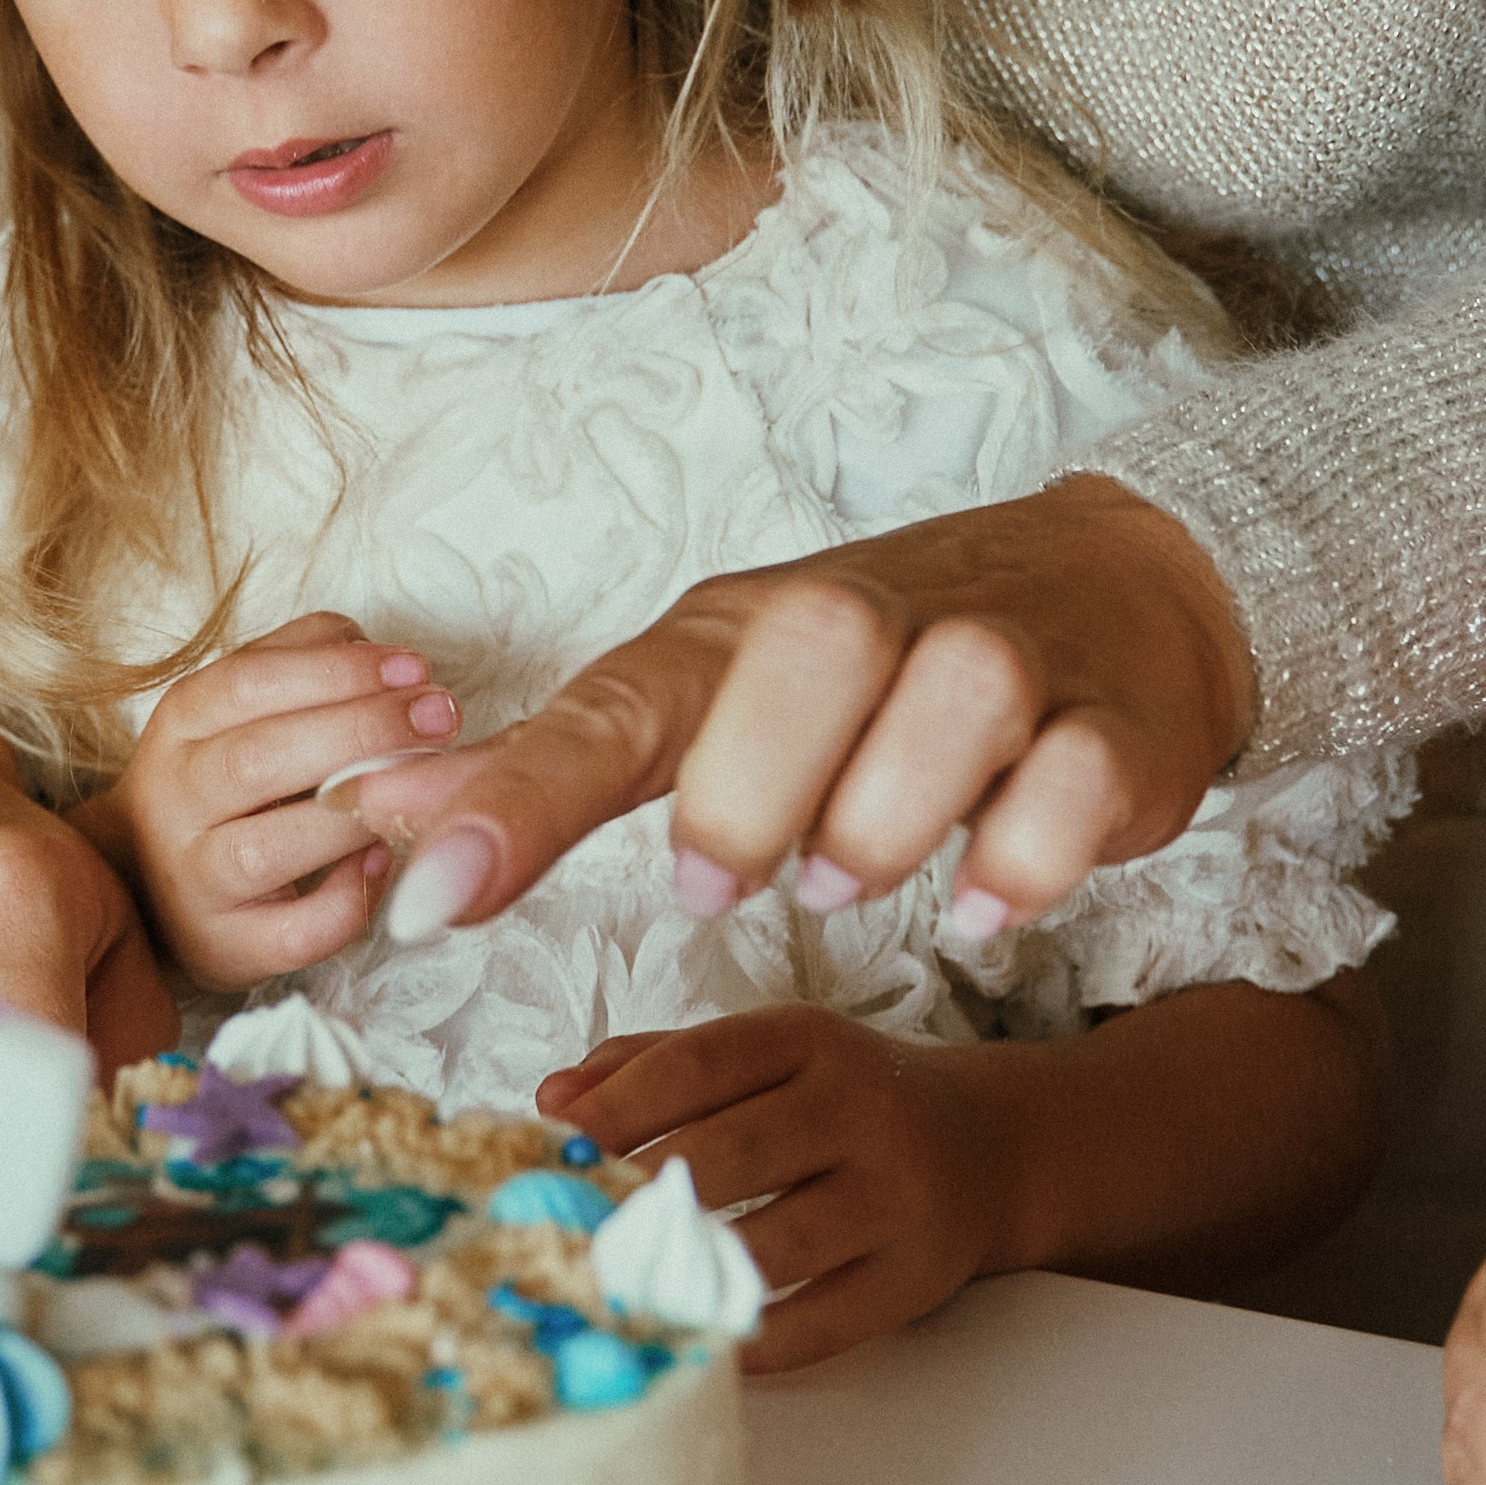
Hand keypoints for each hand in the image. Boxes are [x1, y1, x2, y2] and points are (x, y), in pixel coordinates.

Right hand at [68, 608, 459, 989]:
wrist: (149, 879)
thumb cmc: (223, 777)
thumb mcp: (240, 703)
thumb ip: (303, 659)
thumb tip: (379, 653)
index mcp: (182, 722)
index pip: (246, 683)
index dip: (334, 673)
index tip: (411, 668)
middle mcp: (173, 799)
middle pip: (257, 759)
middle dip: (359, 733)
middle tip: (438, 718)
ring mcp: (194, 879)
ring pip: (267, 848)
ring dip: (352, 815)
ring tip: (420, 789)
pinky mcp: (225, 948)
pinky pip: (293, 933)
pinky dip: (347, 900)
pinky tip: (381, 863)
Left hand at [351, 478, 1252, 938]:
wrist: (1107, 588)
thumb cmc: (865, 672)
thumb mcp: (705, 699)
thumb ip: (552, 769)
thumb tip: (377, 807)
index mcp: (745, 632)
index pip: (616, 704)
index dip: (516, 800)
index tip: (427, 896)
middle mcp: (872, 621)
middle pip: (807, 657)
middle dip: (754, 793)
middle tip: (726, 883)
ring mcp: (1003, 660)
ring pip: (951, 703)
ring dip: (888, 820)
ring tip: (852, 868)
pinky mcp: (1107, 724)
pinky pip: (1069, 781)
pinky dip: (1023, 854)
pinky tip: (987, 891)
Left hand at [541, 1005, 1005, 1368]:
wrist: (990, 1145)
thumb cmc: (840, 1098)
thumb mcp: (762, 1054)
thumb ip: (655, 1065)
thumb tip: (552, 1099)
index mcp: (805, 1039)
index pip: (698, 1064)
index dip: (618, 1105)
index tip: (552, 1143)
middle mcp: (856, 1108)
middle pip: (731, 1152)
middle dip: (642, 1193)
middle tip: (570, 1227)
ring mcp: (894, 1196)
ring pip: (776, 1244)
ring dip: (691, 1270)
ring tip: (619, 1286)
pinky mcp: (915, 1277)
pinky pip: (823, 1322)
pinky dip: (755, 1338)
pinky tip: (700, 1334)